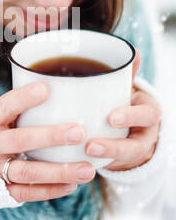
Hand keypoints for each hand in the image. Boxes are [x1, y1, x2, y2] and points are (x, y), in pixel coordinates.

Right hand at [0, 82, 95, 202]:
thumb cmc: (0, 132)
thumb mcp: (3, 117)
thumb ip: (24, 107)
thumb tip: (66, 90)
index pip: (5, 107)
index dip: (23, 98)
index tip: (46, 89)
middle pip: (21, 140)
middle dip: (51, 136)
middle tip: (79, 132)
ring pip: (28, 171)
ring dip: (60, 171)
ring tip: (88, 170)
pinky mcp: (2, 191)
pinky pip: (28, 192)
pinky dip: (52, 189)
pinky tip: (73, 185)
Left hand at [85, 49, 161, 170]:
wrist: (132, 125)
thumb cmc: (124, 100)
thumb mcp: (127, 86)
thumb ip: (127, 72)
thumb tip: (133, 51)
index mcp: (147, 111)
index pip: (147, 114)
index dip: (131, 116)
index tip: (111, 117)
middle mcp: (143, 135)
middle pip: (136, 146)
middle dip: (115, 147)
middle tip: (91, 145)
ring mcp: (131, 152)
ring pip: (122, 161)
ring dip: (102, 159)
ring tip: (82, 156)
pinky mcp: (117, 163)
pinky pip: (108, 167)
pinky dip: (91, 167)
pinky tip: (72, 166)